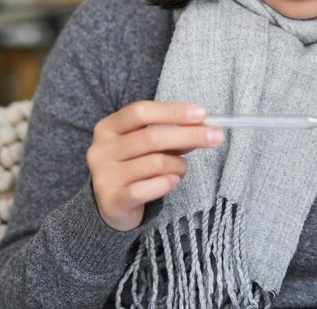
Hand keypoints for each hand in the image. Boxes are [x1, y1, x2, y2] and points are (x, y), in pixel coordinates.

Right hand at [86, 100, 223, 230]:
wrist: (111, 205)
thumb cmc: (134, 166)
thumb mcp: (148, 145)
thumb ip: (170, 134)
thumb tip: (202, 126)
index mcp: (108, 128)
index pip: (141, 112)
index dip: (173, 111)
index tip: (202, 114)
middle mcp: (101, 150)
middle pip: (151, 137)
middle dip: (189, 136)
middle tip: (216, 137)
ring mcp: (104, 176)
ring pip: (155, 163)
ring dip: (179, 165)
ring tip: (181, 168)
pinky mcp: (113, 200)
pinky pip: (147, 189)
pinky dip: (167, 183)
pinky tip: (173, 181)